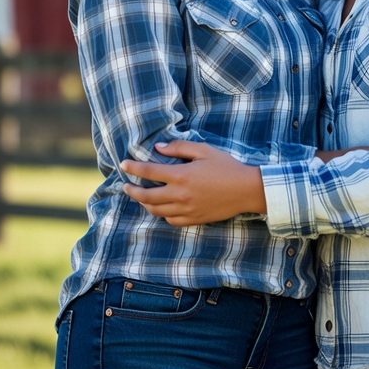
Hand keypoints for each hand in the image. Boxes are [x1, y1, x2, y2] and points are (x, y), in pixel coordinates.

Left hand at [121, 140, 266, 225]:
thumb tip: (158, 148)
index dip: (133, 168)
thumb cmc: (226, 166)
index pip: (148, 172)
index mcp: (181, 175)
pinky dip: (161, 214)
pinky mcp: (193, 219)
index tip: (123, 165)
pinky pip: (170, 220)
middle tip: (125, 186)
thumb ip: (179, 148)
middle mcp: (179, 195)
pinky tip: (162, 207)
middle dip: (132, 191)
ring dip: (144, 203)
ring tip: (141, 196)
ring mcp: (185, 210)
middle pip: (146, 196)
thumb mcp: (203, 150)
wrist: (245, 190)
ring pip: (156, 210)